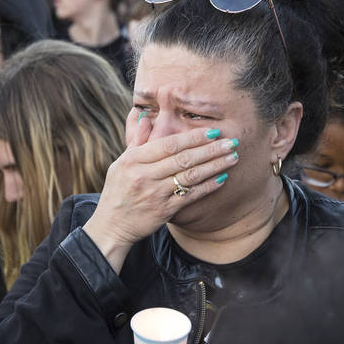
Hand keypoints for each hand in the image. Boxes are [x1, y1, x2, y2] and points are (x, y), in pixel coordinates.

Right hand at [82, 115, 240, 272]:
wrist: (111, 225)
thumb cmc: (117, 191)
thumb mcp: (120, 163)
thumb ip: (136, 140)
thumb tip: (145, 117)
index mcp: (134, 159)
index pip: (169, 144)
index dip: (193, 137)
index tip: (213, 131)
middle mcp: (144, 175)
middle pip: (183, 158)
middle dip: (210, 149)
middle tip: (231, 141)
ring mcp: (155, 193)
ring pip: (190, 176)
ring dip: (215, 165)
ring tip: (233, 157)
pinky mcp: (164, 210)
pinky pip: (191, 195)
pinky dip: (208, 186)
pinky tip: (222, 178)